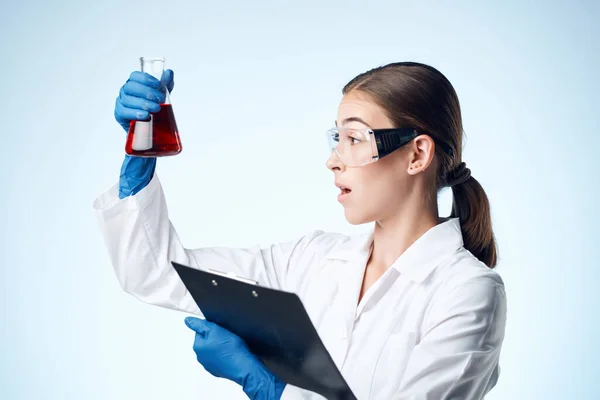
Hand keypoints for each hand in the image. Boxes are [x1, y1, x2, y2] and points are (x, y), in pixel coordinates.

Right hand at [114, 70, 173, 197]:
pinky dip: (134, 113)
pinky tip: (145, 116)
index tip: (158, 85)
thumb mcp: (162, 95)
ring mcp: (121, 102)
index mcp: (135, 84)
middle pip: (131, 87)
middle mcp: (125, 91)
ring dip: (143, 103)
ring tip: (156, 109)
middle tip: (160, 100)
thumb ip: (165, 84)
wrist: (148, 129)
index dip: (146, 79)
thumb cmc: (153, 108)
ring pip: (127, 100)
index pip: (135, 76)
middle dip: (146, 92)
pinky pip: (123, 112)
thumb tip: (169, 72)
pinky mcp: (119, 114)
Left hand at [185, 317, 285, 399]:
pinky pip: (221, 359)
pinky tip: (233, 354)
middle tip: (227, 337)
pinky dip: (226, 356)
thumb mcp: (215, 330)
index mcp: (198, 347)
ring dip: (221, 347)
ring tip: (231, 346)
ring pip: (214, 350)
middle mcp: (201, 358)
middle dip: (216, 338)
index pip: (201, 331)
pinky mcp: (219, 371)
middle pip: (207, 341)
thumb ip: (199, 324)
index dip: (212, 328)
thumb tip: (188, 321)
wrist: (245, 366)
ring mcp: (210, 366)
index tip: (220, 329)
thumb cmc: (232, 349)